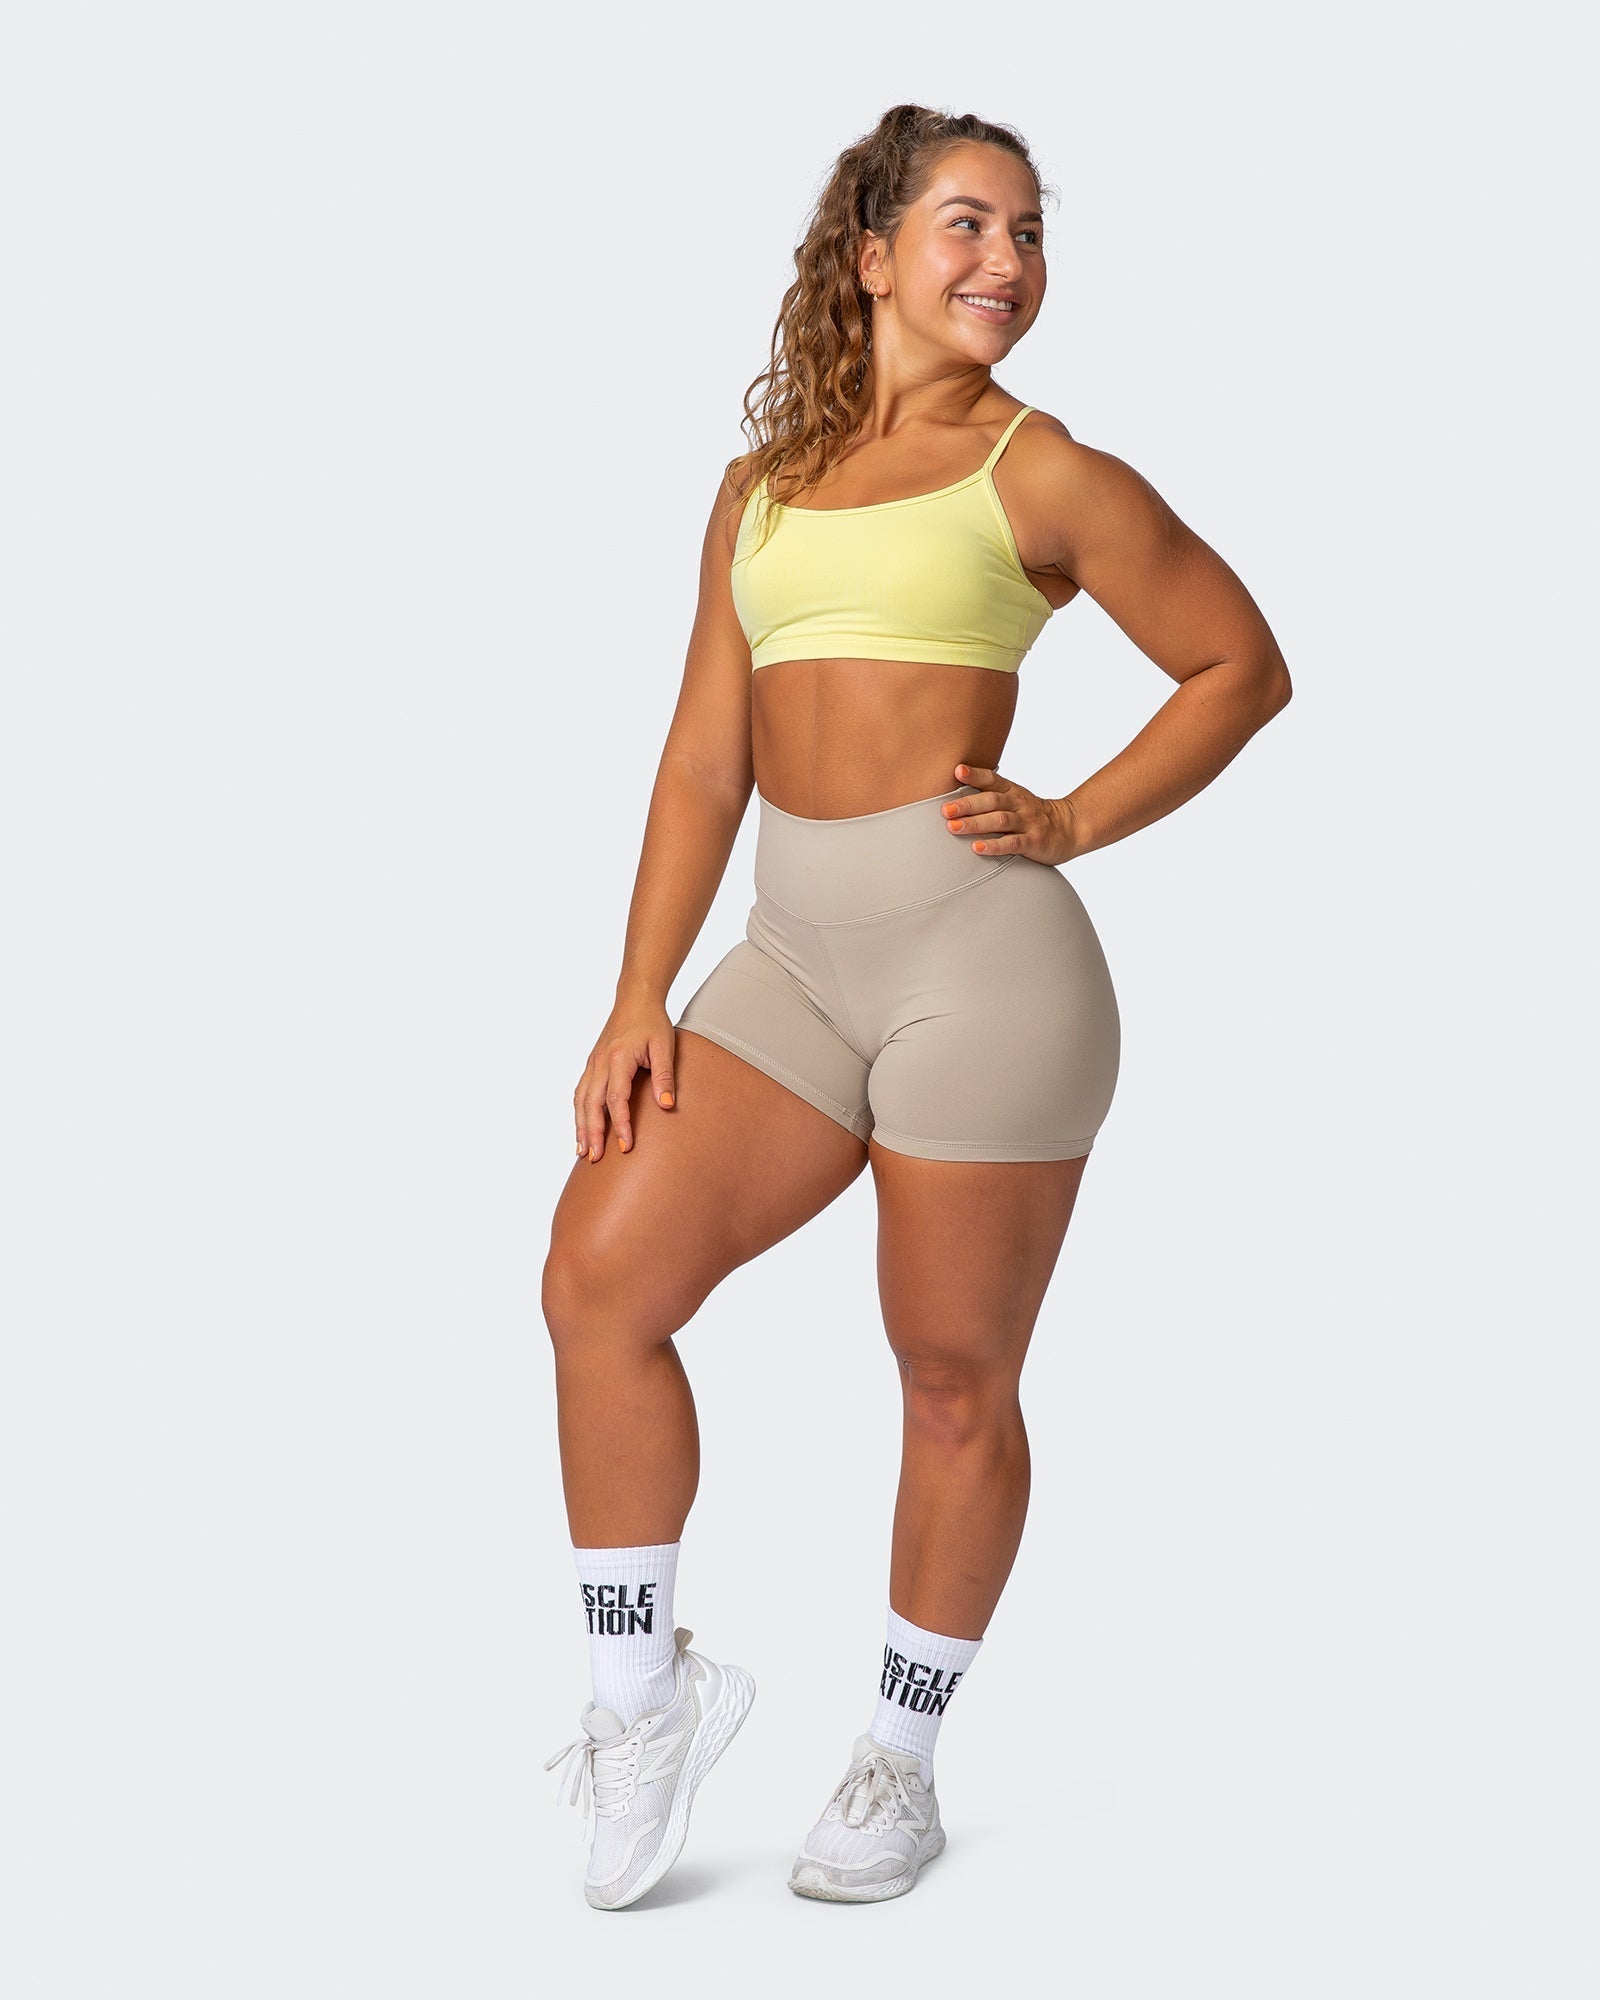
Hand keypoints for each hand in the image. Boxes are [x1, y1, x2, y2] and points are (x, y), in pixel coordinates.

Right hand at [574, 997, 676, 1161]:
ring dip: (580, 1126)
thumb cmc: (652, 1022)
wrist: (635, 999)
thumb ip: (664, 1076)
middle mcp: (600, 1063)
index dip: (620, 1125)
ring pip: (581, 1100)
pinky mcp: (591, 1064)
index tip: (626, 1146)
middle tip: (595, 1158)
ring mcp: (593, 1063)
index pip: (616, 1099)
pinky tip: (581, 1128)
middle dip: (592, 1133)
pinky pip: (580, 1092)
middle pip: (591, 1104)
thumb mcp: (664, 1046)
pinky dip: (578, 1113)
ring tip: (583, 1151)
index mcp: (618, 1058)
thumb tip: (667, 1106)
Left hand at [941, 764, 1081, 865]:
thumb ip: (991, 796)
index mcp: (1013, 792)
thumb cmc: (1032, 815)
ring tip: (953, 827)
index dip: (975, 775)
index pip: (993, 780)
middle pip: (992, 801)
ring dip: (975, 824)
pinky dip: (994, 846)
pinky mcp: (1033, 842)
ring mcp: (1027, 823)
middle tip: (946, 810)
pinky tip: (977, 847)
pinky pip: (1012, 843)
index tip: (957, 771)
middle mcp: (1020, 804)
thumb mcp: (1015, 799)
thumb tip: (954, 794)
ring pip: (1000, 821)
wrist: (1070, 828)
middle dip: (967, 805)